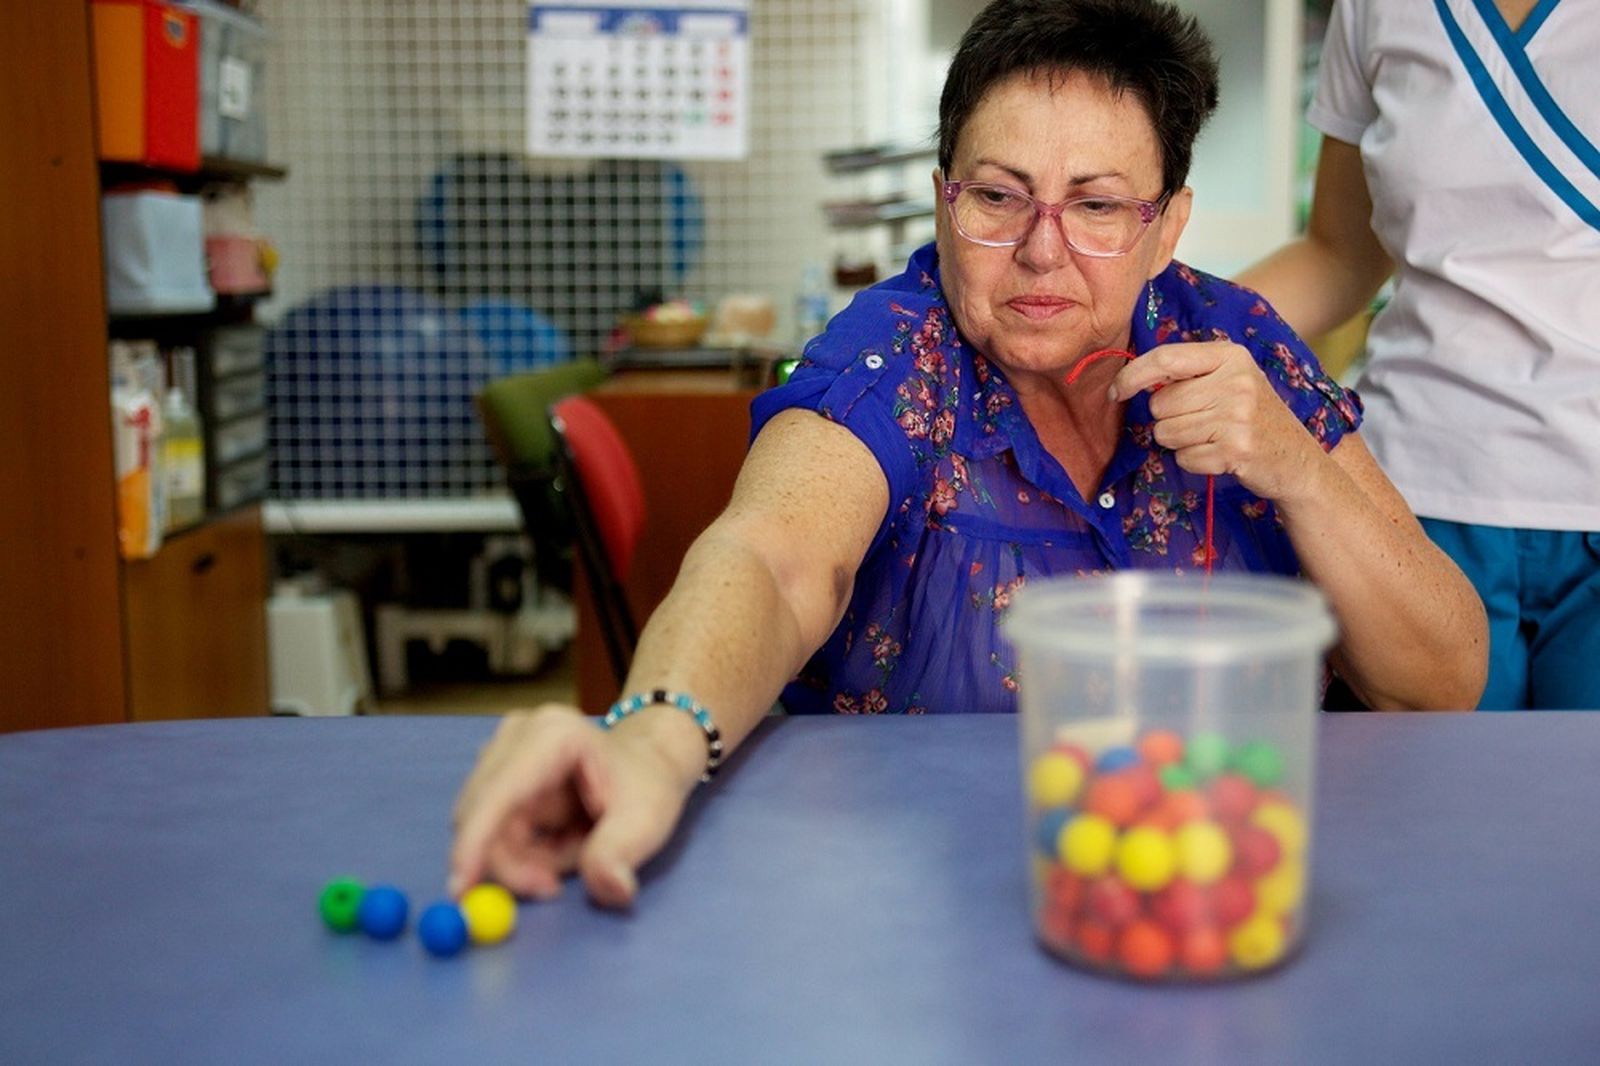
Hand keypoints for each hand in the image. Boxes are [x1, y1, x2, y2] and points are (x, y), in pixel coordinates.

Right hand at [449, 704, 693, 908]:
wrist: (648, 764)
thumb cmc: (647, 785)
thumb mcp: (645, 822)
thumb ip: (618, 856)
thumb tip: (610, 890)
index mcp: (554, 735)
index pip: (498, 793)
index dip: (474, 842)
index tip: (461, 890)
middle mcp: (517, 736)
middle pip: (481, 815)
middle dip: (511, 863)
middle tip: (552, 887)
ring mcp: (502, 752)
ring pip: (486, 830)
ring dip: (522, 859)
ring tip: (573, 853)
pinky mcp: (498, 774)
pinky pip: (494, 831)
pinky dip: (523, 852)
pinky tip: (560, 842)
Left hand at [1109, 340, 1321, 503]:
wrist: (1296, 459)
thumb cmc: (1253, 417)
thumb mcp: (1231, 380)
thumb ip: (1189, 374)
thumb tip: (1130, 381)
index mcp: (1230, 356)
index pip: (1165, 358)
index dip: (1132, 375)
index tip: (1117, 392)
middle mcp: (1235, 381)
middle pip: (1160, 403)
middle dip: (1167, 419)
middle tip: (1201, 423)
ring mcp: (1237, 416)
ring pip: (1166, 433)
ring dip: (1180, 442)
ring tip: (1213, 438)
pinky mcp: (1235, 450)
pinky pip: (1183, 458)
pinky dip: (1194, 462)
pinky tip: (1220, 455)